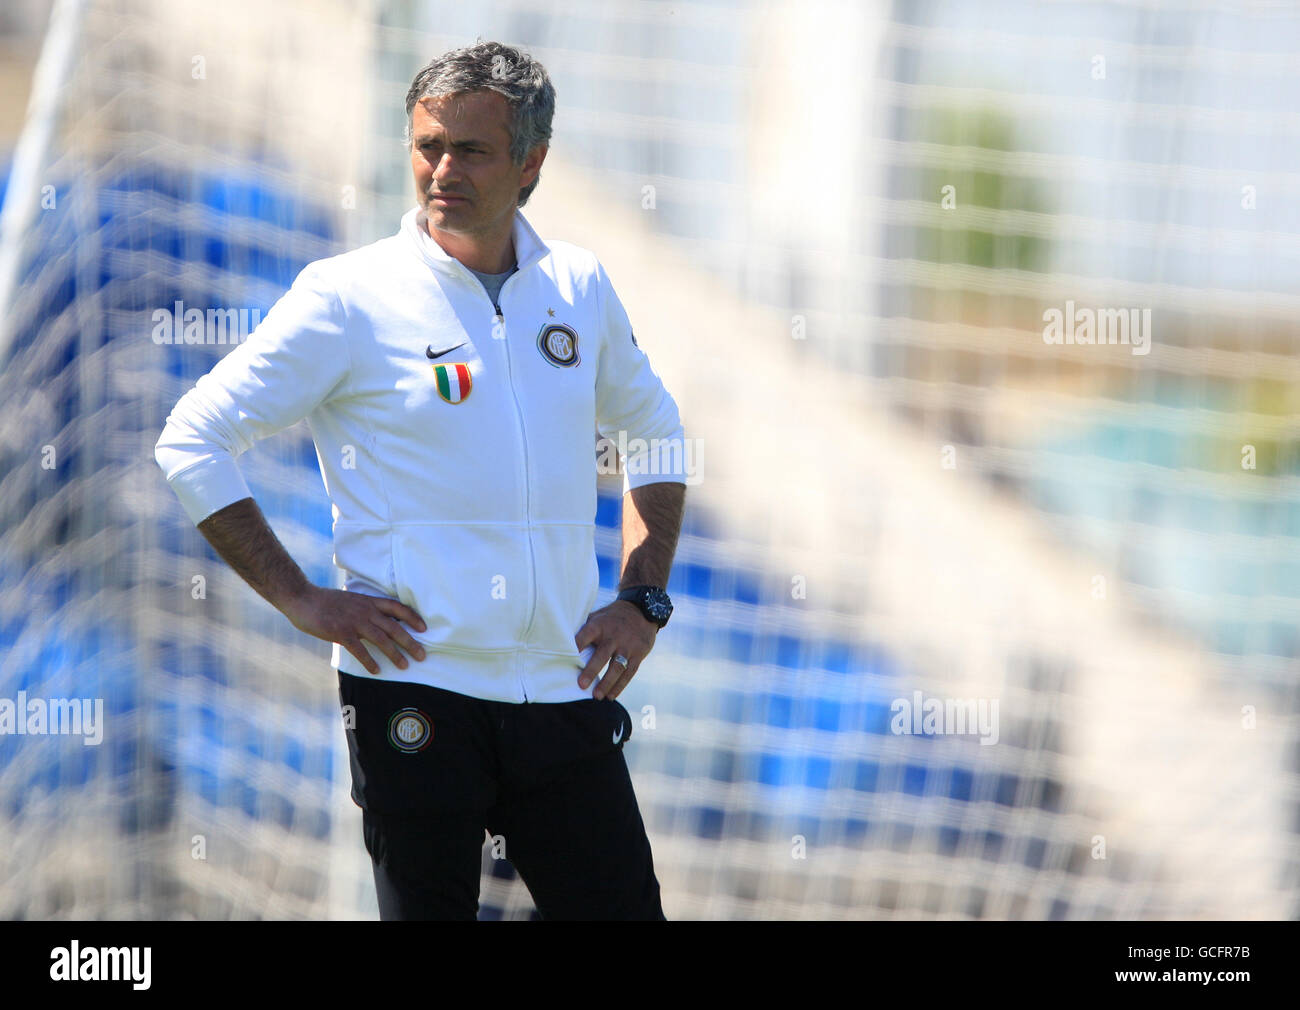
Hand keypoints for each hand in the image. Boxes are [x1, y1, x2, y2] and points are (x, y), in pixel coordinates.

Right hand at [282, 585, 427, 674]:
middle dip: (410, 642)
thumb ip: (365, 608)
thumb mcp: (351, 600)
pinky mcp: (340, 632)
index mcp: (368, 601)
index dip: (412, 617)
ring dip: (395, 654)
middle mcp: (365, 610)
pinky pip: (359, 649)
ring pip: (381, 639)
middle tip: (422, 655)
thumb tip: (377, 620)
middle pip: (394, 627)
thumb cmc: (326, 601)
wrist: (303, 598)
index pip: (397, 607)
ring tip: (404, 666)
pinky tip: (376, 671)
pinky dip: (369, 661)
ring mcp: (353, 621)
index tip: (424, 628)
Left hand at [574, 600, 656, 699]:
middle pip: (602, 655)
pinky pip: (629, 673)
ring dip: (607, 683)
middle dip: (592, 670)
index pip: (585, 635)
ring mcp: (627, 646)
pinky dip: (620, 686)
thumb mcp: (599, 615)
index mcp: (600, 625)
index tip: (566, 657)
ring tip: (597, 696)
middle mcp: (614, 636)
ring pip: (617, 667)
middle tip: (581, 685)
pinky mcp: (638, 655)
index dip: (577, 646)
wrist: (642, 611)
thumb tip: (564, 641)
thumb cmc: (613, 617)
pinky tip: (611, 696)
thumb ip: (585, 628)